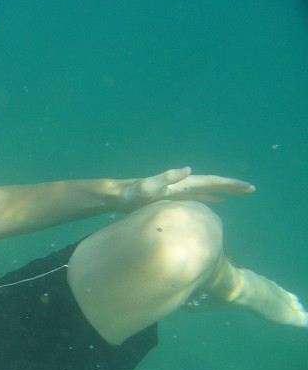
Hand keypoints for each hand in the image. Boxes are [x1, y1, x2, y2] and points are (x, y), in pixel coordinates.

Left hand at [118, 166, 253, 212]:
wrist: (117, 195)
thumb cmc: (130, 194)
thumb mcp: (148, 187)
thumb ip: (166, 177)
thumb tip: (188, 169)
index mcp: (180, 182)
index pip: (210, 181)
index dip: (229, 184)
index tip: (247, 186)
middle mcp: (181, 184)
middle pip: (212, 183)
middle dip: (232, 186)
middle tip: (252, 189)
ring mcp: (177, 190)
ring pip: (207, 189)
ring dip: (224, 191)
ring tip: (241, 193)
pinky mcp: (172, 198)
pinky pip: (197, 196)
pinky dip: (210, 197)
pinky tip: (218, 201)